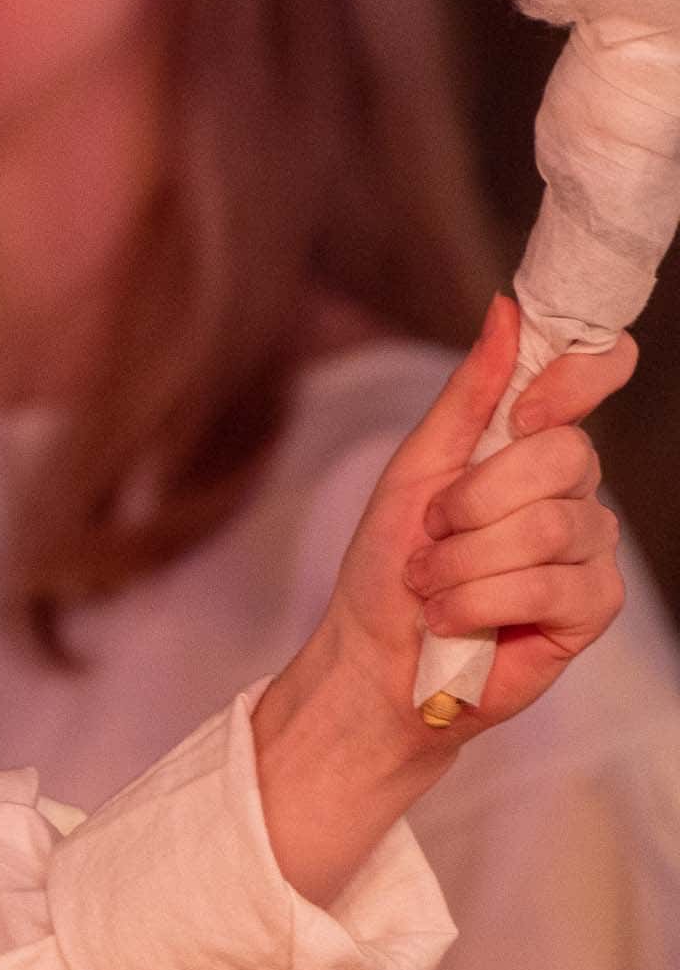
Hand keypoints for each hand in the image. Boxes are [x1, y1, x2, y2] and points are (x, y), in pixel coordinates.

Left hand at [254, 299, 634, 902]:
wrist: (373, 659)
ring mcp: (589, 549)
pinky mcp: (591, 607)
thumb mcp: (414, 471)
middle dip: (470, 502)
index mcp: (530, 446)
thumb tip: (506, 311)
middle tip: (433, 538)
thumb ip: (469, 396)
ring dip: (462, 563)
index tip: (531, 404)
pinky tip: (457, 621)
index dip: (579, 375)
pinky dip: (478, 602)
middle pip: (562, 454)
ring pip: (546, 525)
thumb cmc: (388, 567)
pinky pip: (547, 584)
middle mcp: (572, 490)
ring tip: (436, 587)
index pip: (596, 374)